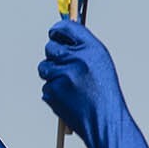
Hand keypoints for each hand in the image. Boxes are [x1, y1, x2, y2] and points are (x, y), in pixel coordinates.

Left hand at [38, 20, 126, 147]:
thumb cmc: (104, 93)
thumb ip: (83, 49)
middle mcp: (77, 59)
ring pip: (44, 67)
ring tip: (69, 85)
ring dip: (52, 74)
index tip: (54, 33)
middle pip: (50, 47)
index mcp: (92, 49)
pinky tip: (68, 97)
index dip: (58, 29)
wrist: (104, 120)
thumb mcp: (101, 63)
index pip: (68, 28)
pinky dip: (53, 90)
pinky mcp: (52, 91)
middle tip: (64, 65)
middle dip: (54, 55)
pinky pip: (45, 85)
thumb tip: (63, 37)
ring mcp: (63, 76)